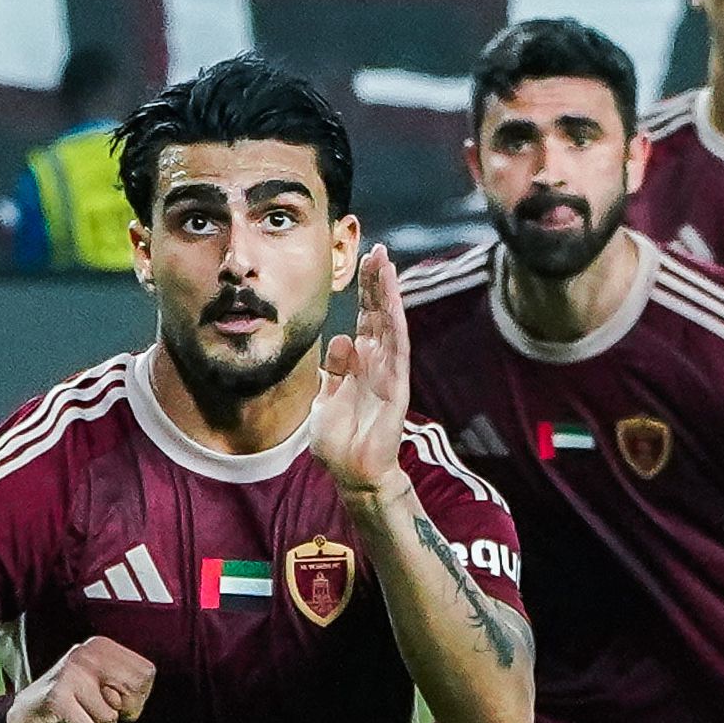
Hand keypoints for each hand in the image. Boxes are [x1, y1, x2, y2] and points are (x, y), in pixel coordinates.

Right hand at [6, 636, 154, 722]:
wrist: (18, 718)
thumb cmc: (65, 704)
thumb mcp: (98, 684)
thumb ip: (125, 685)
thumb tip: (138, 698)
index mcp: (99, 647)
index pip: (146, 673)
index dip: (134, 698)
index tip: (111, 700)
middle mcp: (84, 654)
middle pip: (131, 695)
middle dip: (117, 714)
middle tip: (92, 710)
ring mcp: (69, 676)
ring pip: (110, 718)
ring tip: (76, 717)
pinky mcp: (57, 699)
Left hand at [308, 243, 411, 502]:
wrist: (351, 473)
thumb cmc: (339, 440)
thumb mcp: (325, 399)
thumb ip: (333, 371)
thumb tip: (340, 339)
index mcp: (360, 364)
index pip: (364, 319)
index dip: (364, 292)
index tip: (363, 262)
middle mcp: (377, 363)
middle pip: (378, 314)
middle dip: (377, 283)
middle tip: (377, 249)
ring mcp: (389, 372)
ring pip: (391, 325)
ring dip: (388, 295)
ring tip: (386, 263)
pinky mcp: (396, 386)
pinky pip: (398, 350)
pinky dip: (394, 325)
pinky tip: (392, 302)